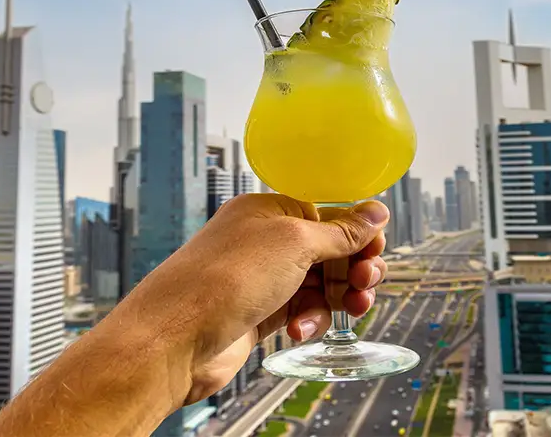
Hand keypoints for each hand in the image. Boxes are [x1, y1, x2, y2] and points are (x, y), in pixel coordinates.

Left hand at [129, 193, 388, 406]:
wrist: (175, 339)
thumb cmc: (222, 280)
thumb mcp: (294, 243)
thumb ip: (340, 232)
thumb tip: (375, 212)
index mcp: (269, 211)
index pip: (328, 215)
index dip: (357, 234)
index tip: (376, 252)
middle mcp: (264, 242)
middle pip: (329, 252)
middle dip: (354, 270)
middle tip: (366, 284)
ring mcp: (262, 279)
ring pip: (319, 286)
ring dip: (337, 300)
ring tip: (349, 311)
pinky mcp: (259, 314)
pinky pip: (301, 312)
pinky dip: (310, 321)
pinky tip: (301, 330)